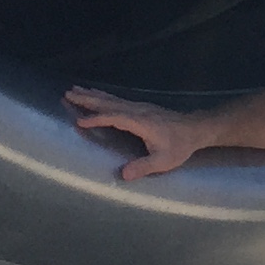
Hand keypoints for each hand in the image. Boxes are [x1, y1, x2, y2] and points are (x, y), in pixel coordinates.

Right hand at [63, 86, 205, 180]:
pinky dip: (104, 96)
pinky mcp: (141, 108)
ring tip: (76, 89)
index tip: (79, 121)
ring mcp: (139, 107)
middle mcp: (137, 111)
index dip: (97, 119)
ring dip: (93, 94)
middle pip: (109, 102)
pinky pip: (117, 100)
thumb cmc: (179, 146)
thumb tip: (123, 174)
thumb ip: (143, 167)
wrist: (195, 129)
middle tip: (68, 93)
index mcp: (140, 122)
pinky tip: (98, 95)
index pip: (114, 118)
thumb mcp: (163, 161)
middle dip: (87, 99)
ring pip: (112, 99)